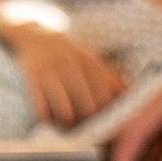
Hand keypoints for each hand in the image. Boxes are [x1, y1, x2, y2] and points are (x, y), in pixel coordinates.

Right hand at [0, 19, 128, 128]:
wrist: (36, 36)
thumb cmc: (70, 56)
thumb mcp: (92, 60)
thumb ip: (111, 78)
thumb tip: (129, 95)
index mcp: (90, 63)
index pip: (105, 96)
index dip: (106, 112)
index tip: (103, 119)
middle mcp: (72, 66)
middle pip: (88, 107)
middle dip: (87, 120)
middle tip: (83, 123)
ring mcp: (51, 72)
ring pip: (65, 111)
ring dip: (67, 123)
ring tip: (66, 123)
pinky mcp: (32, 78)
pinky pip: (41, 108)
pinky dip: (46, 118)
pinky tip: (48, 116)